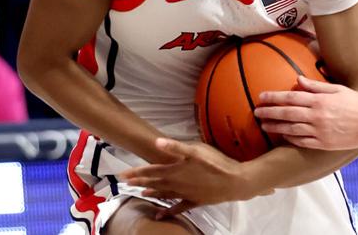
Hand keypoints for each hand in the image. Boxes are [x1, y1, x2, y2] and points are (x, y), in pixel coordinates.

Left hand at [119, 138, 270, 218]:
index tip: (122, 175)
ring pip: (164, 195)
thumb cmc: (215, 164)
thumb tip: (156, 142)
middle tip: (125, 183)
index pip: (150, 171)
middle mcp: (177, 184)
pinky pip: (179, 207)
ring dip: (151, 194)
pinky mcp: (195, 201)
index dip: (136, 172)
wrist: (234, 182)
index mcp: (175, 170)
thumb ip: (175, 147)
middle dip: (139, 182)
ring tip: (140, 194)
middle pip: (154, 183)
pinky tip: (160, 214)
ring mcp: (185, 194)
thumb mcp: (196, 150)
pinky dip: (168, 211)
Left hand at [254, 76, 357, 150]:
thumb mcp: (338, 89)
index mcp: (320, 100)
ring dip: (276, 127)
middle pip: (287, 113)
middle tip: (256, 112)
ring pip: (291, 129)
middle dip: (269, 112)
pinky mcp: (324, 144)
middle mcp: (317, 116)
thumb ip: (316, 86)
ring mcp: (320, 131)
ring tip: (264, 125)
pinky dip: (291, 139)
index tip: (262, 96)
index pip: (291, 97)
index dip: (274, 97)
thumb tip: (298, 79)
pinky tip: (283, 136)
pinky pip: (303, 142)